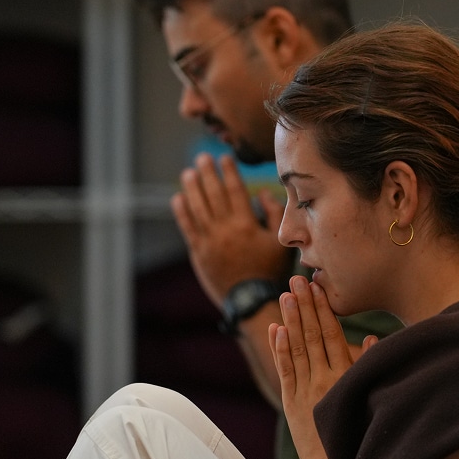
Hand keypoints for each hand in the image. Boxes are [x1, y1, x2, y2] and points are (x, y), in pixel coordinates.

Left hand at [171, 153, 289, 304]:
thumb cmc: (269, 271)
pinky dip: (182, 212)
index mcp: (246, 225)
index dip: (229, 172)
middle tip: (202, 158)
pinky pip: (187, 228)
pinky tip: (178, 198)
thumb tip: (262, 194)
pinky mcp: (199, 252)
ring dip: (192, 188)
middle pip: (214, 194)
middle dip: (208, 174)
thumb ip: (275, 215)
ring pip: (197, 208)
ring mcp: (209, 241)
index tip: (225, 158)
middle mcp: (225, 229)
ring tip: (188, 173)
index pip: (235, 191)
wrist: (251, 300)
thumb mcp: (280, 242)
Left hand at [269, 276, 353, 458]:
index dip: (325, 309)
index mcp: (346, 376)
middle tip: (297, 280)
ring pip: (298, 348)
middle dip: (305, 305)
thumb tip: (372, 338)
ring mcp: (306, 390)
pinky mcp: (292, 402)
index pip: (333, 334)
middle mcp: (325, 379)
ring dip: (291, 320)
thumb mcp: (368, 395)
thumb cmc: (357, 432)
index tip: (318, 288)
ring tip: (285, 295)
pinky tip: (276, 329)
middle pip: (314, 335)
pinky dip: (280, 349)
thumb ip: (368, 365)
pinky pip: (285, 370)